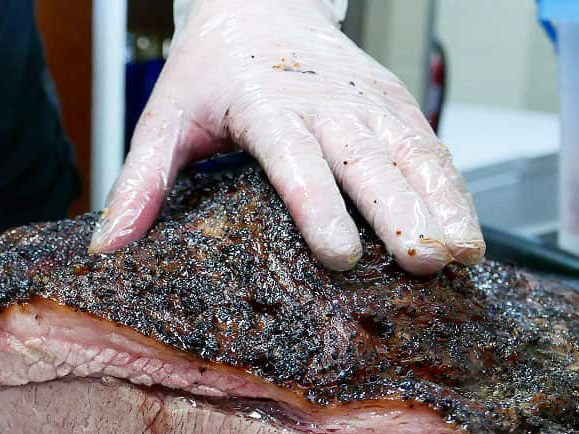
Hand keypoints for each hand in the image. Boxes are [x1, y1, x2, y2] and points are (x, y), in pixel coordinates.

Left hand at [90, 0, 484, 274]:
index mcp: (266, 105)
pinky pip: (430, 146)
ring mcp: (366, 101)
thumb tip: (110, 247)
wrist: (259, 3)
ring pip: (412, 153)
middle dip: (399, 213)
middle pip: (367, 161)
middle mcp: (325, 102)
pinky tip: (468, 231)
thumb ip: (140, 182)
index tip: (339, 254)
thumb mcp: (164, 121)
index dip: (319, 206)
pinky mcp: (393, 103)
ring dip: (441, 204)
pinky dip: (453, 187)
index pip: (296, 160)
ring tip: (461, 256)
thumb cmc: (208, 72)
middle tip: (423, 262)